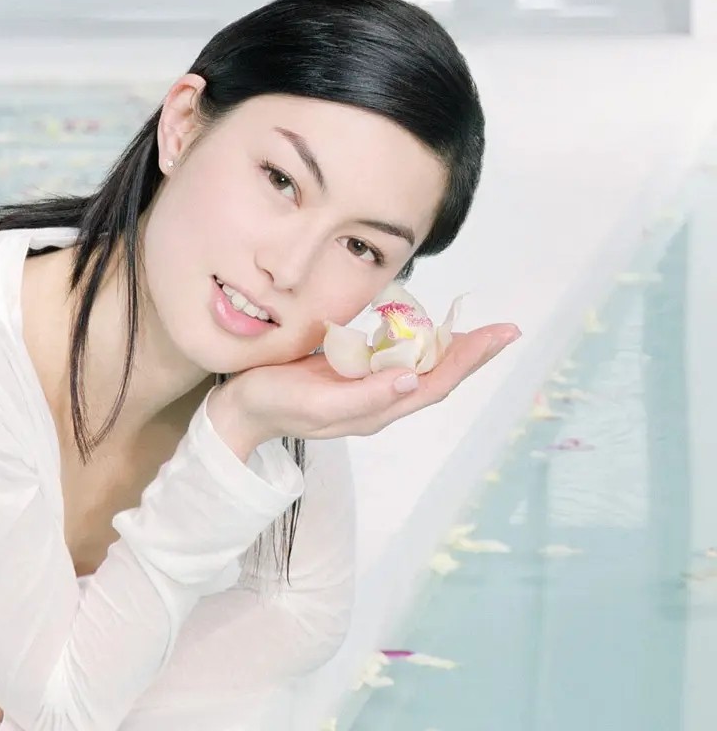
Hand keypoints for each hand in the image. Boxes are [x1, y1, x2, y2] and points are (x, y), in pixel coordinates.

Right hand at [212, 323, 519, 451]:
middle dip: (471, 354)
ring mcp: (366, 389)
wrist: (239, 412)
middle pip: (437, 377)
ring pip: (420, 370)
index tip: (500, 334)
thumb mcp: (317, 403)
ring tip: (477, 332)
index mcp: (376, 409)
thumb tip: (413, 379)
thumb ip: (365, 396)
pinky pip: (396, 361)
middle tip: (504, 330)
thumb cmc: (273, 403)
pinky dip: (418, 345)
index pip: (435, 383)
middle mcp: (379, 401)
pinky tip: (425, 333)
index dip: (469, 359)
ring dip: (450, 350)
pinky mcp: (351, 376)